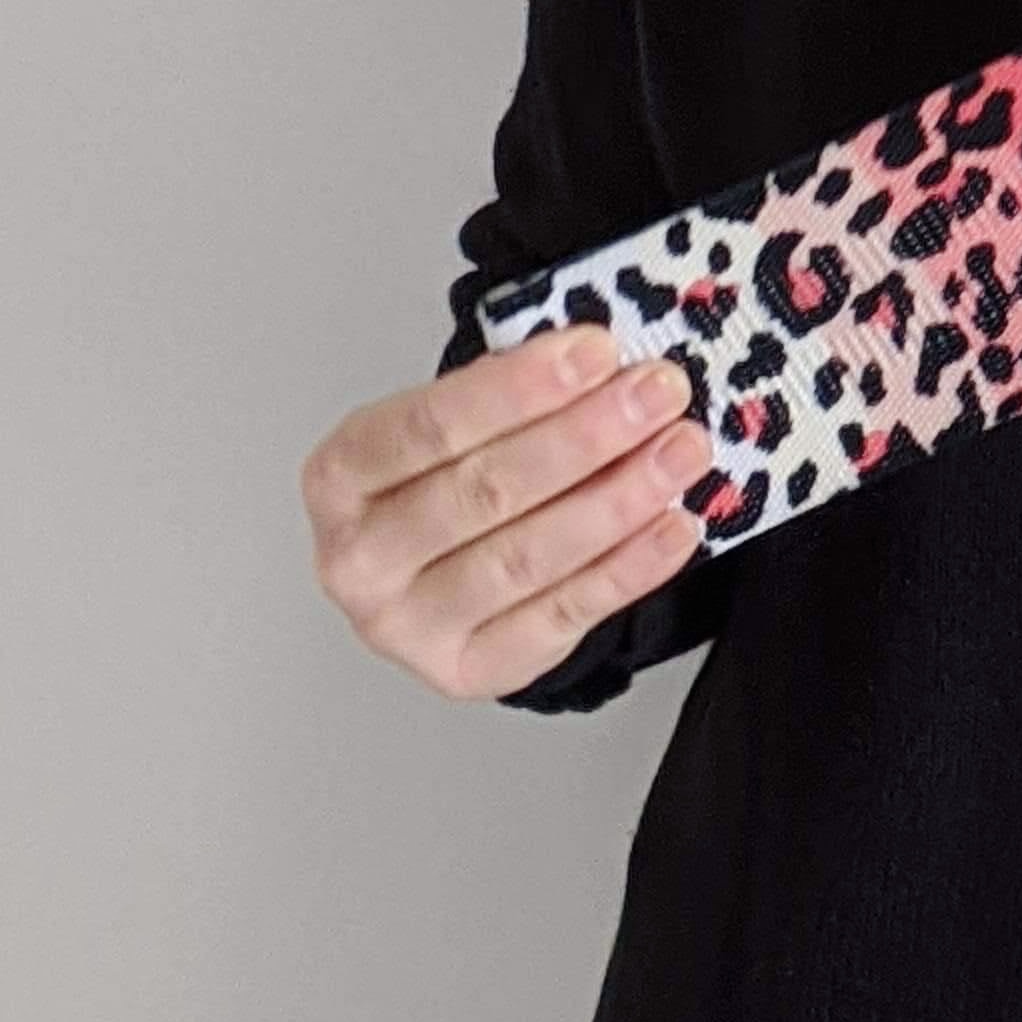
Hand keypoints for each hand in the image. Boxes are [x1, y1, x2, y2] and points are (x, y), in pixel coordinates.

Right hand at [301, 326, 713, 700]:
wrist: (435, 567)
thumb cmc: (448, 471)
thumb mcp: (456, 419)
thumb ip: (511, 392)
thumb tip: (605, 361)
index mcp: (340, 475)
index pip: (428, 426)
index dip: (518, 388)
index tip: (599, 350)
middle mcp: (358, 559)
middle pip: (481, 492)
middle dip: (584, 437)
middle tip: (658, 394)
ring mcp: (407, 627)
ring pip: (524, 559)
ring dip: (616, 500)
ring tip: (680, 452)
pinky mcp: (467, 671)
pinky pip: (559, 618)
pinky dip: (626, 569)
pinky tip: (672, 526)